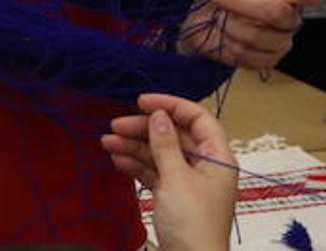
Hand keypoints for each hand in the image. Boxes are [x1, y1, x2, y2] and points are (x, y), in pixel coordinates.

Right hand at [102, 94, 235, 250]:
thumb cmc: (193, 225)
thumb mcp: (177, 178)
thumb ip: (166, 144)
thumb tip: (160, 116)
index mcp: (217, 157)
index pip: (197, 119)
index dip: (171, 106)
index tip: (143, 101)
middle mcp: (205, 167)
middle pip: (174, 136)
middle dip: (144, 129)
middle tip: (116, 124)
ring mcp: (188, 182)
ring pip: (160, 154)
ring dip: (135, 146)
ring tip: (108, 142)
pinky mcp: (173, 197)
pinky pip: (154, 173)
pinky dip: (137, 166)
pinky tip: (118, 160)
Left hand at [182, 0, 325, 68]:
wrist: (200, 13)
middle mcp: (290, 16)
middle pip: (279, 13)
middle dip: (242, 4)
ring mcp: (280, 41)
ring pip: (258, 36)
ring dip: (229, 24)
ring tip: (220, 16)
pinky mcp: (266, 60)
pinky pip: (249, 56)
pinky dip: (228, 43)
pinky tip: (224, 34)